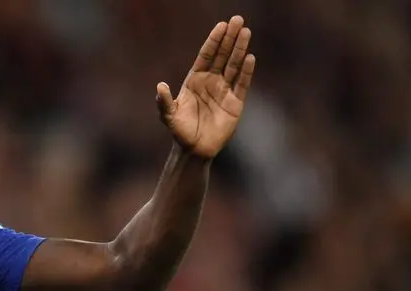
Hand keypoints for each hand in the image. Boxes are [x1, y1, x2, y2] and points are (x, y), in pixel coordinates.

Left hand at [157, 15, 255, 158]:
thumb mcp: (169, 116)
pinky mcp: (235, 103)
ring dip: (240, 49)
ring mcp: (224, 91)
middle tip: (237, 20)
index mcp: (195, 80)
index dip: (214, 41)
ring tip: (246, 32)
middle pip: (222, 56)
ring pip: (234, 66)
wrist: (194, 149)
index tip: (221, 26)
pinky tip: (250, 57)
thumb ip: (164, 101)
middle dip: (229, 38)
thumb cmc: (180, 131)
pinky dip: (246, 72)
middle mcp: (211, 82)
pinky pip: (242, 84)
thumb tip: (160, 86)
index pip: (206, 56)